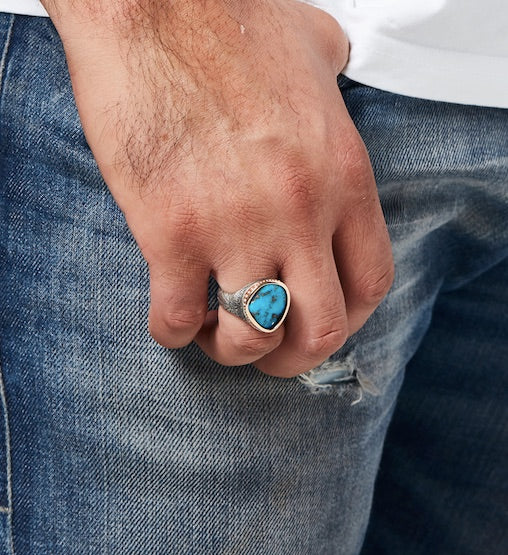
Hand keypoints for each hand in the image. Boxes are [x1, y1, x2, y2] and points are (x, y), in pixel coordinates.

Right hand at [44, 0, 393, 376]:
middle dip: (297, 358)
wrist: (152, 5)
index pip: (370, 284)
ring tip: (218, 334)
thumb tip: (334, 69)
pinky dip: (175, 333)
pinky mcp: (171, 233)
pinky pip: (178, 316)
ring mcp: (236, 227)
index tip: (319, 322)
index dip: (347, 319)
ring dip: (237, 352)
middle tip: (271, 351)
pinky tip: (173, 318)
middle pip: (322, 328)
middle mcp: (299, 212)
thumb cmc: (230, 23)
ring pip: (254, 335)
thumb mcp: (314, 47)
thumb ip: (336, 75)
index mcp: (342, 178)